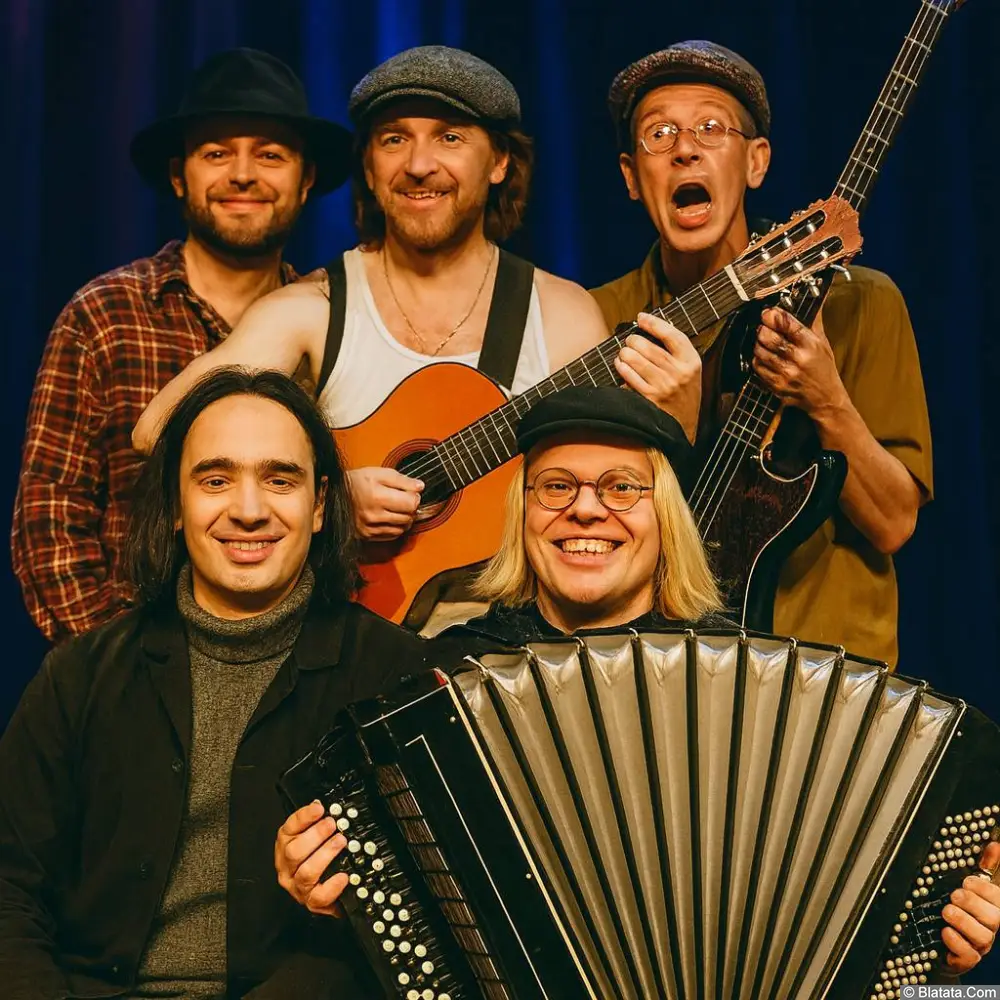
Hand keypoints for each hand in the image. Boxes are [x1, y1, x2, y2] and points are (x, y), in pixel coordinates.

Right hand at [275, 801, 348, 916]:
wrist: (324, 891)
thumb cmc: (316, 859)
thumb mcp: (313, 837)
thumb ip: (315, 822)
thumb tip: (321, 806)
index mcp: (285, 846)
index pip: (289, 828)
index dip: (304, 817)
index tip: (319, 809)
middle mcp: (287, 867)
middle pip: (294, 851)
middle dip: (316, 835)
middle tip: (332, 825)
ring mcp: (298, 886)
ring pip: (306, 873)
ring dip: (325, 855)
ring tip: (340, 842)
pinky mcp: (311, 902)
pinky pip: (319, 897)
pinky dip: (332, 886)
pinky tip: (343, 876)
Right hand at [348, 467, 423, 540]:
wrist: (331, 496)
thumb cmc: (355, 482)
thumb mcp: (378, 473)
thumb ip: (401, 480)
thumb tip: (420, 487)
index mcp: (377, 496)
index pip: (411, 503)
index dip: (414, 497)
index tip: (410, 493)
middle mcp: (374, 514)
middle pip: (409, 516)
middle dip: (410, 508)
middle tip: (403, 500)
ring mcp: (370, 527)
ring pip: (402, 528)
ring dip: (405, 519)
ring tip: (396, 509)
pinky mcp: (367, 536)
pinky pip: (392, 536)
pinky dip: (396, 528)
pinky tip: (389, 518)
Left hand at [614, 311, 701, 443]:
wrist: (684, 426)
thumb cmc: (685, 394)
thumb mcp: (691, 370)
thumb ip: (678, 351)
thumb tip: (654, 327)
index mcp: (692, 362)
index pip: (673, 335)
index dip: (655, 323)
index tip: (642, 316)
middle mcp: (679, 373)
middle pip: (650, 347)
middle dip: (634, 340)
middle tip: (630, 340)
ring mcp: (664, 387)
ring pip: (637, 360)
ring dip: (626, 353)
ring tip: (625, 352)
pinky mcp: (650, 398)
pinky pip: (630, 377)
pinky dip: (622, 368)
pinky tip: (621, 364)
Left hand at [752, 307, 848, 417]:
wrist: (825, 398)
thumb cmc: (824, 368)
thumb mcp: (823, 342)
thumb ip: (814, 320)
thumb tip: (817, 296)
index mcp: (811, 345)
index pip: (787, 324)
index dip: (773, 315)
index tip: (768, 312)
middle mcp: (798, 359)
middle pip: (769, 338)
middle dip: (762, 329)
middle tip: (763, 327)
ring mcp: (786, 374)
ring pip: (760, 352)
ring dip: (758, 344)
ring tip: (763, 341)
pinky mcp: (776, 386)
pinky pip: (758, 368)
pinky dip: (757, 360)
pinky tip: (764, 356)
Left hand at [943, 839, 999, 973]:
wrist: (942, 944)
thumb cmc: (960, 911)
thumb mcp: (970, 887)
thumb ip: (984, 867)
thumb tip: (995, 844)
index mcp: (992, 909)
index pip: (999, 900)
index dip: (985, 890)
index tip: (967, 881)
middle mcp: (989, 929)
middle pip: (993, 919)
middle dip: (973, 904)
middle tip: (954, 895)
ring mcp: (979, 946)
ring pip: (981, 937)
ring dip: (963, 921)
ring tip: (946, 911)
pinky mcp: (965, 960)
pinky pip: (967, 955)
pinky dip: (956, 942)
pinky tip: (945, 931)